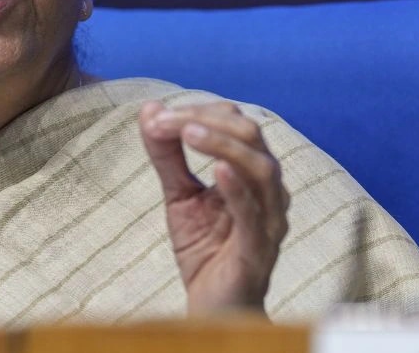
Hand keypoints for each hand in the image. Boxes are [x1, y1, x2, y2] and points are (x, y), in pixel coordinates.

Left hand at [138, 100, 288, 313]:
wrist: (214, 308)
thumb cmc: (204, 249)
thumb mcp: (178, 195)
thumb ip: (166, 155)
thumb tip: (149, 110)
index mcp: (252, 171)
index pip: (234, 122)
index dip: (197, 111)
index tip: (156, 117)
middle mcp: (268, 190)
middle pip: (251, 136)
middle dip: (205, 121)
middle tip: (164, 122)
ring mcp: (269, 220)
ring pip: (261, 168)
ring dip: (222, 145)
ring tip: (189, 132)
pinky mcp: (259, 251)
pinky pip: (255, 215)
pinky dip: (238, 189)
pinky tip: (218, 170)